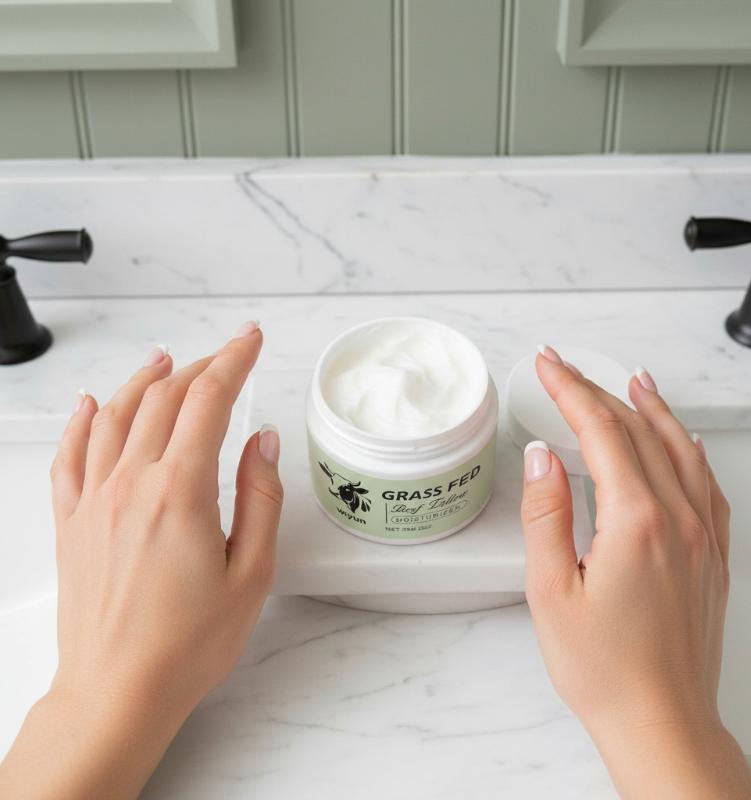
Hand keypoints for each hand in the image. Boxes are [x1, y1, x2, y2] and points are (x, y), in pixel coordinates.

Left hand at [0, 321, 282, 799]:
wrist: (117, 692)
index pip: (208, 401)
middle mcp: (130, 484)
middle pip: (164, 399)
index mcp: (180, 491)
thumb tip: (263, 441)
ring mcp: (94, 500)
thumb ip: (260, 497)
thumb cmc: (188, 643)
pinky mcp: (72, 522)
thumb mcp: (251, 572)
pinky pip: (70, 456)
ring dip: (143, 380)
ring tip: (164, 360)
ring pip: (115, 416)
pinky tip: (91, 404)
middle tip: (225, 356)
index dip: (233, 360)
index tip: (249, 340)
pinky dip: (82, 421)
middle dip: (200, 368)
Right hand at [521, 346, 750, 798]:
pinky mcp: (712, 555)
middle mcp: (678, 520)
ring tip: (633, 380)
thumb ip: (546, 514)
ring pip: (680, 448)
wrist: (661, 721)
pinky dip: (689, 448)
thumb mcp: (550, 590)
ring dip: (652, 407)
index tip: (548, 364)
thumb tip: (542, 457)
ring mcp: (702, 536)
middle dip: (596, 390)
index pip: (600, 430)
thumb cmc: (604, 667)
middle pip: (637, 430)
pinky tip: (682, 441)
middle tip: (567, 367)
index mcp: (636, 522)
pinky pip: (707, 483)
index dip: (569, 389)